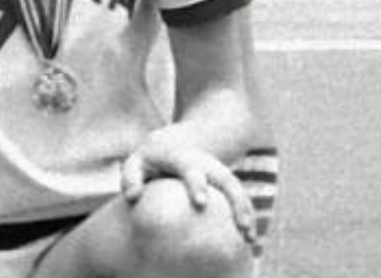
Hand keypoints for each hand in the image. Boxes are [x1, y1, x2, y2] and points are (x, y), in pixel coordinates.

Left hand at [120, 134, 255, 248]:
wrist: (176, 141)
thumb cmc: (151, 158)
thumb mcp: (136, 161)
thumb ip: (130, 177)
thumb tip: (132, 198)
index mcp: (182, 158)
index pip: (191, 170)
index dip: (197, 184)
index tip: (200, 203)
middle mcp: (206, 164)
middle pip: (226, 180)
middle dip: (235, 201)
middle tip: (240, 226)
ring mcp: (219, 171)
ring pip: (238, 190)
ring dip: (247, 211)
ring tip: (249, 238)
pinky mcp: (226, 182)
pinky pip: (241, 197)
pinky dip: (248, 215)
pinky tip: (249, 238)